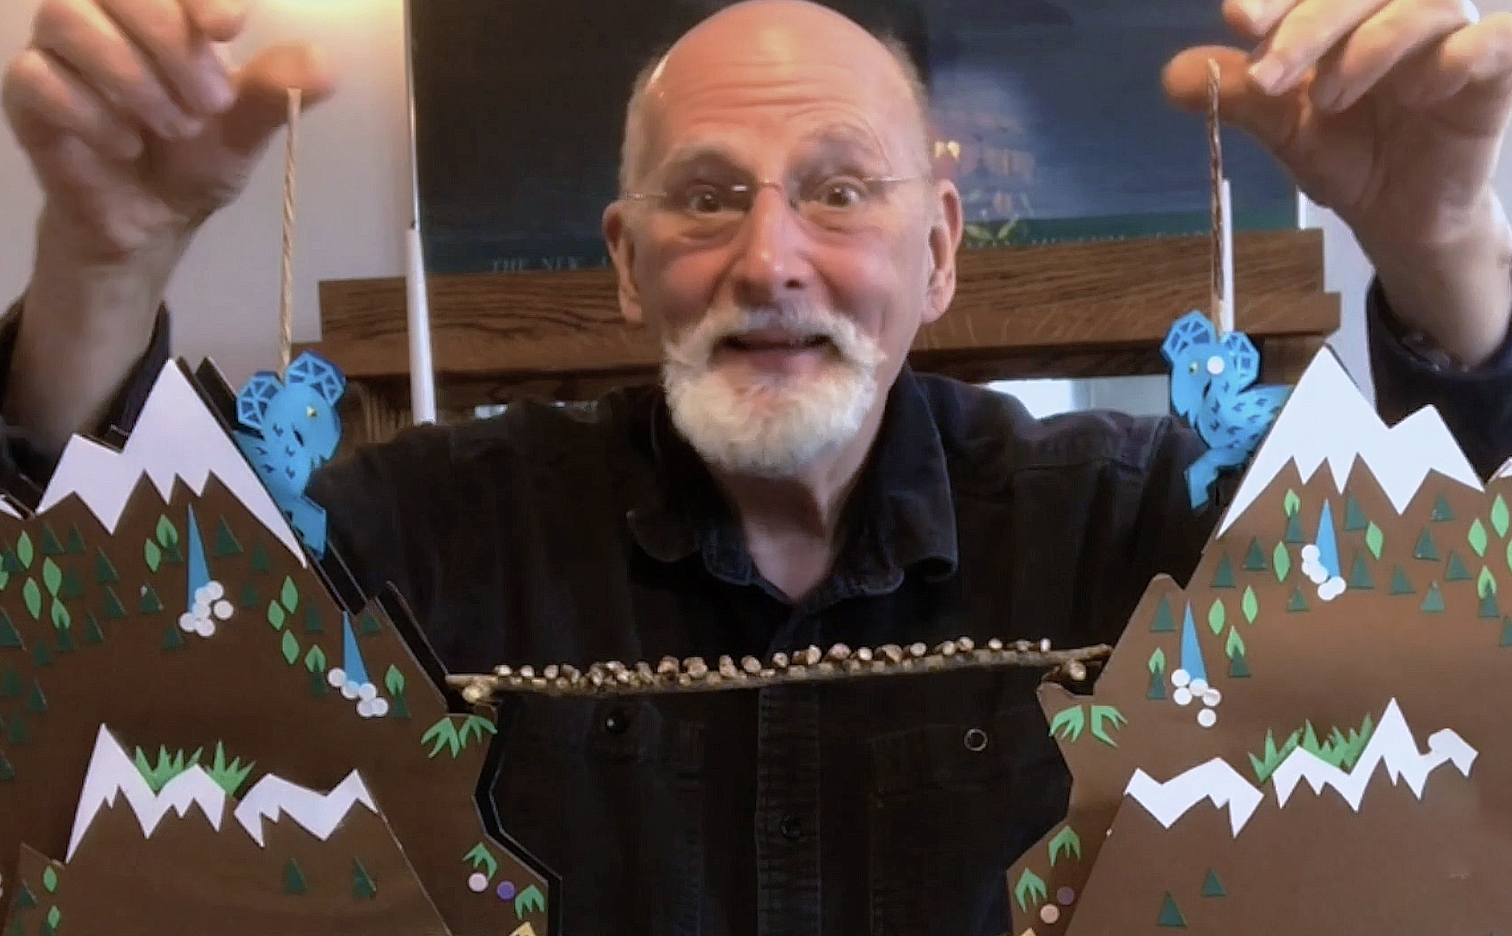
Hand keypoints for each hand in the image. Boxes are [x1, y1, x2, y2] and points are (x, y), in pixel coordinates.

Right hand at [2, 0, 334, 262]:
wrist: (151, 220)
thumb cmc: (195, 159)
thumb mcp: (245, 130)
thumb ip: (277, 93)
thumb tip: (325, 65)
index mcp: (165, 12)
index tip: (228, 25)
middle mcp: (105, 15)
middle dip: (169, 40)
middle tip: (210, 103)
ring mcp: (58, 50)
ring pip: (66, 18)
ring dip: (130, 76)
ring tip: (174, 127)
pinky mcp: (26, 93)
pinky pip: (34, 76)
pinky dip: (89, 112)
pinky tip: (126, 145)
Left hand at [1164, 0, 1511, 362]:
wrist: (1397, 215)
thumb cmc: (1346, 154)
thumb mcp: (1282, 127)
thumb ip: (1236, 96)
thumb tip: (1173, 77)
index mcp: (1349, 13)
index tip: (1238, 20)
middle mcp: (1401, 11)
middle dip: (1310, 23)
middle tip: (1269, 75)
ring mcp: (1453, 36)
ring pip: (1424, 4)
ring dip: (1371, 44)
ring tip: (1329, 98)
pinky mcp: (1495, 73)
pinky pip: (1496, 40)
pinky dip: (1461, 53)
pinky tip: (1421, 88)